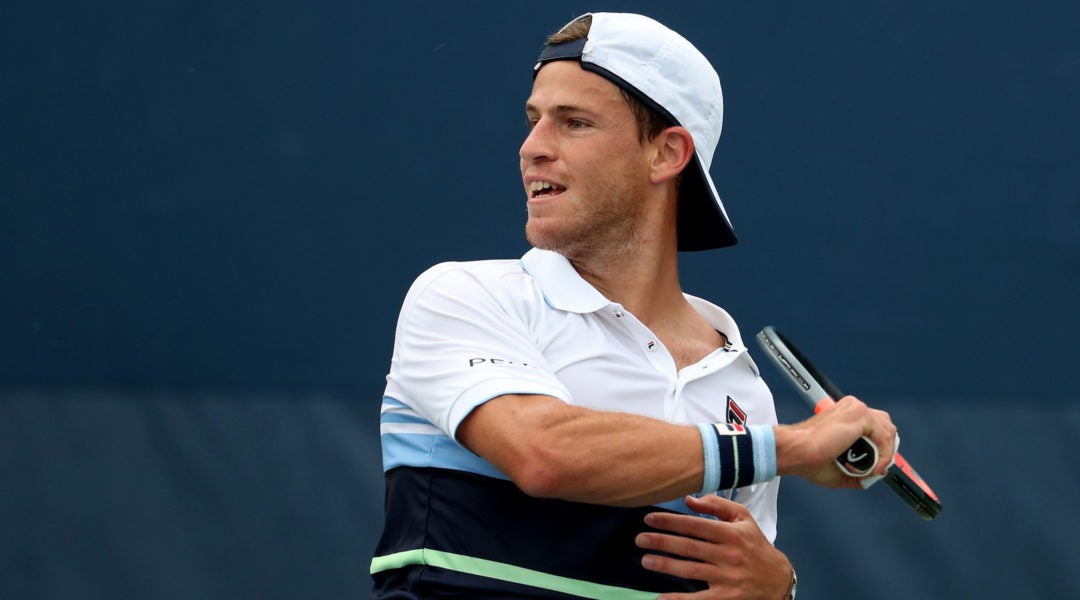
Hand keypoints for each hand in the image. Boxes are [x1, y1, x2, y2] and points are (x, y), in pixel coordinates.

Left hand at [635, 495, 791, 599]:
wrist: (778, 579)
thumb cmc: (755, 545)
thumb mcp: (743, 519)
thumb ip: (717, 505)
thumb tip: (689, 499)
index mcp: (732, 533)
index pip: (696, 525)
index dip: (671, 521)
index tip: (649, 519)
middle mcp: (729, 555)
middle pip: (690, 547)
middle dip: (662, 542)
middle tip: (640, 539)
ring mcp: (728, 578)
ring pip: (691, 570)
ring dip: (665, 565)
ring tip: (646, 560)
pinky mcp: (726, 597)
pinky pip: (699, 599)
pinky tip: (661, 598)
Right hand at [775, 395, 897, 487]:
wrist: (798, 452)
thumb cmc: (810, 458)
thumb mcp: (841, 467)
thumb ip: (860, 468)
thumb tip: (877, 474)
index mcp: (845, 416)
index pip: (875, 426)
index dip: (881, 447)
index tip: (877, 464)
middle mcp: (852, 408)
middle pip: (885, 425)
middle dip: (886, 448)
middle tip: (878, 467)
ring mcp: (856, 409)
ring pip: (887, 431)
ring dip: (884, 454)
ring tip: (871, 469)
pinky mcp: (860, 414)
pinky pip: (884, 436)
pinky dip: (883, 455)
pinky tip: (873, 467)